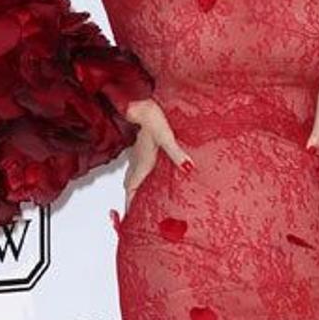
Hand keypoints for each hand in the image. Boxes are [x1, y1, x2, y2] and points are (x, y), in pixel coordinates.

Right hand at [122, 96, 193, 211]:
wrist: (141, 102)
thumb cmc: (151, 117)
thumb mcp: (166, 137)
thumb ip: (176, 153)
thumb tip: (188, 167)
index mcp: (141, 163)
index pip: (131, 190)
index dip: (130, 204)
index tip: (130, 217)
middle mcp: (137, 161)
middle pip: (130, 186)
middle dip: (132, 199)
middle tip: (135, 211)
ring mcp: (137, 154)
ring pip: (133, 176)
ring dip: (135, 188)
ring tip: (140, 198)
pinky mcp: (141, 147)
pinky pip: (138, 167)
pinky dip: (140, 176)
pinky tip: (149, 175)